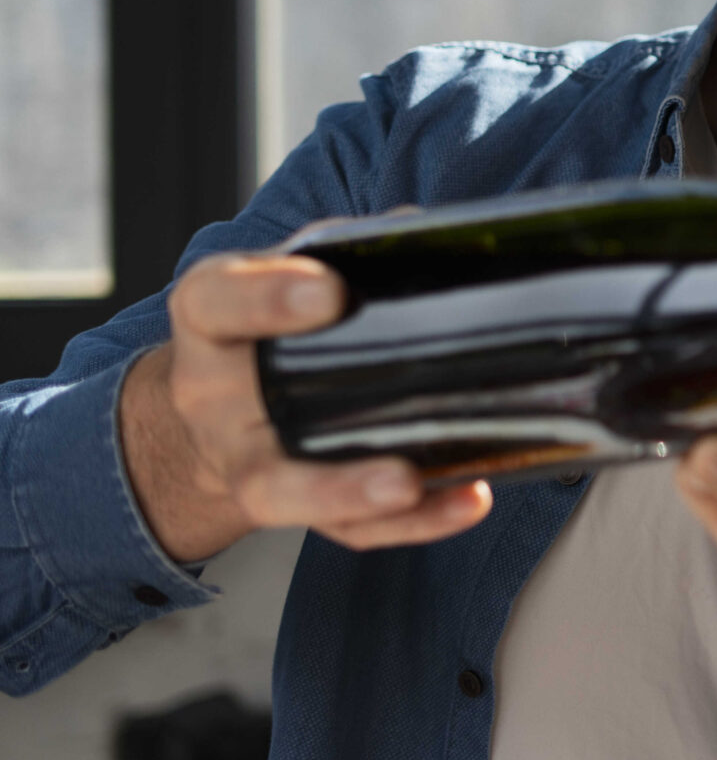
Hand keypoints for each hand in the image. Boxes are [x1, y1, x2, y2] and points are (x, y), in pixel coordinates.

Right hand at [120, 252, 495, 564]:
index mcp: (209, 318)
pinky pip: (346, 529)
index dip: (265, 297)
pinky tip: (463, 499)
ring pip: (283, 489)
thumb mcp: (287, 273)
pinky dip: (410, 523)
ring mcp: (247, 459)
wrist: (221, 405)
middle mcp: (213, 394)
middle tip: (378, 387)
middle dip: (298, 401)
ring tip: (409, 482)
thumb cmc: (268, 326)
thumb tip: (428, 231)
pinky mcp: (295, 507)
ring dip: (347, 491)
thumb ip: (346, 250)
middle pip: (233, 406)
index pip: (216, 302)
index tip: (329, 289)